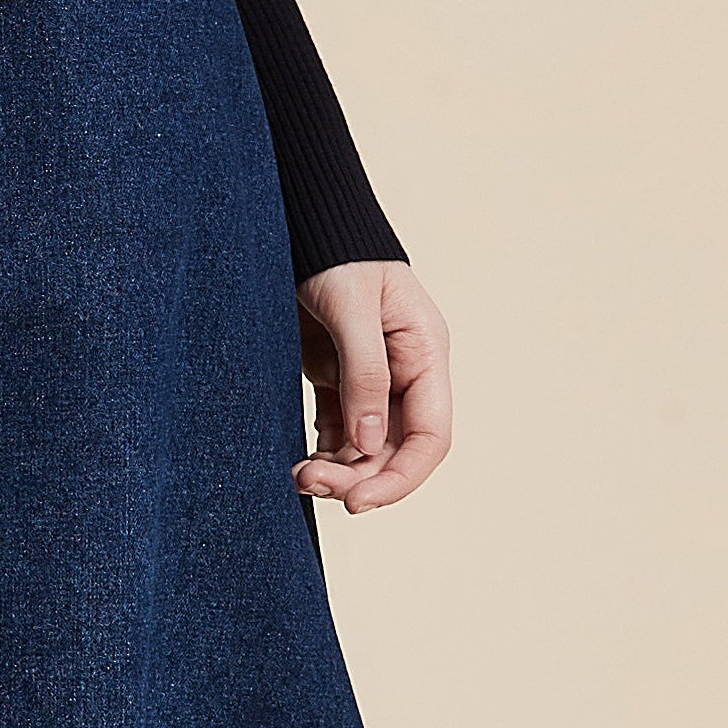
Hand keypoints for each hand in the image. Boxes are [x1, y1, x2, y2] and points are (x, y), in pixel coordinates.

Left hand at [295, 261, 450, 514]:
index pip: (430, 437)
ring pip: (364, 448)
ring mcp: (371, 381)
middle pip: (393, 451)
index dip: (401, 477)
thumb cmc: (336, 256)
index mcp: (426, 356)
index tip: (359, 502)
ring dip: (336, 470)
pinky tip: (299, 464)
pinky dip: (322, 453)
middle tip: (308, 482)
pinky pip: (338, 433)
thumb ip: (364, 373)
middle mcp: (405, 376)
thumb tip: (367, 442)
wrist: (305, 225)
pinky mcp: (337, 381)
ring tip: (297, 477)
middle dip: (357, 476)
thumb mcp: (352, 308)